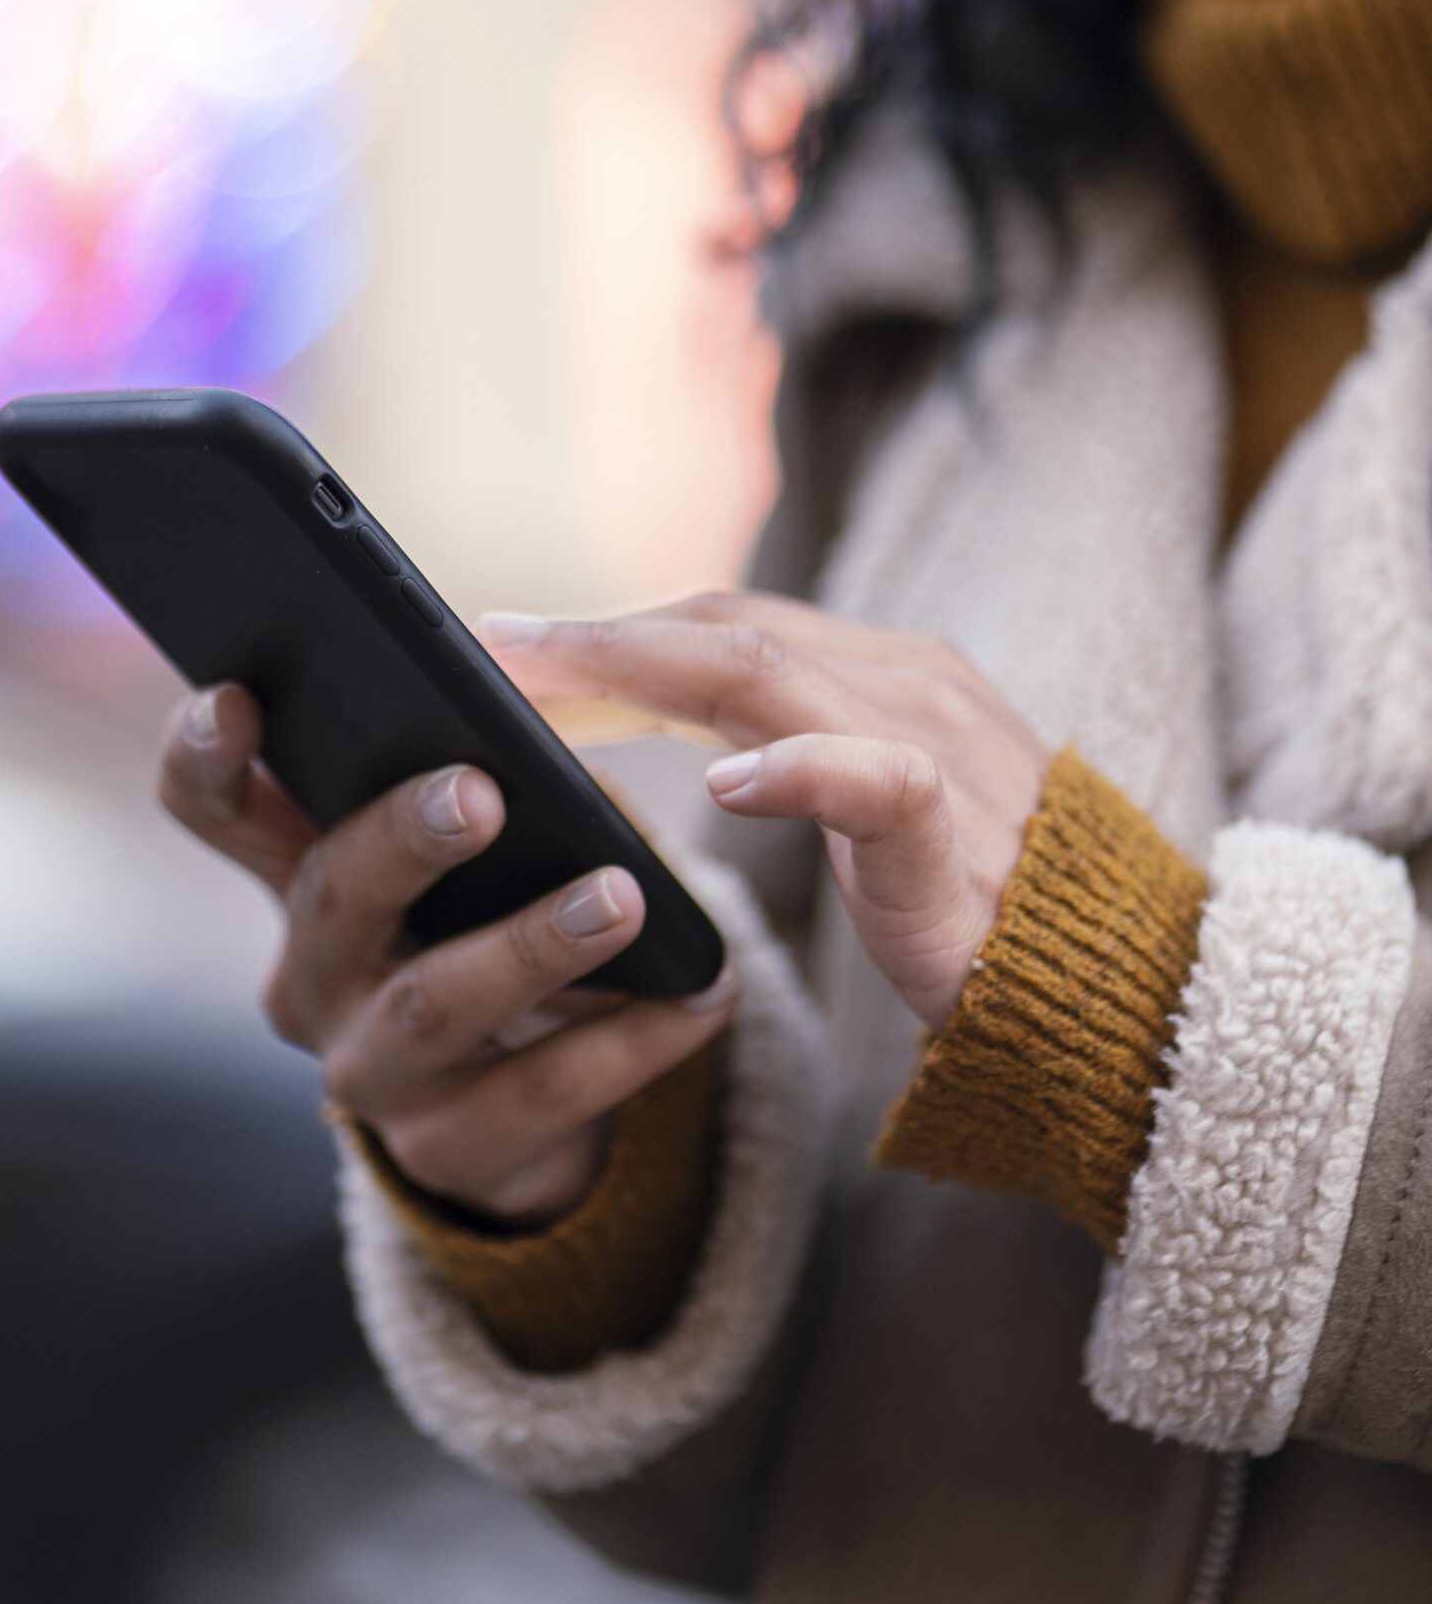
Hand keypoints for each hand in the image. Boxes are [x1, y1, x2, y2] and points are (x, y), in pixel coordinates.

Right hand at [156, 685, 740, 1224]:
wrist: (518, 1109)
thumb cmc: (488, 928)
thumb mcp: (455, 861)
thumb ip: (456, 783)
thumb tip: (537, 684)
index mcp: (298, 872)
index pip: (213, 806)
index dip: (207, 754)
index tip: (239, 697)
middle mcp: (310, 975)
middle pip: (332, 894)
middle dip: (403, 839)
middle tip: (479, 793)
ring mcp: (367, 1071)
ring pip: (433, 1005)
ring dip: (529, 946)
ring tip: (618, 898)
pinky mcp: (445, 1150)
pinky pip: (541, 1092)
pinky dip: (632, 1041)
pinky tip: (701, 995)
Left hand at [478, 593, 1053, 1033]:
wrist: (1114, 983)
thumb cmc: (976, 900)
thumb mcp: (867, 805)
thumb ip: (789, 752)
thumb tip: (671, 739)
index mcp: (885, 671)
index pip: (724, 620)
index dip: (610, 626)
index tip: (505, 647)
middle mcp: (908, 681)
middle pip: (724, 627)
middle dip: (595, 634)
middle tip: (488, 650)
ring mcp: (935, 746)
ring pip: (769, 672)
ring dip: (639, 665)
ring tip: (542, 685)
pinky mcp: (956, 832)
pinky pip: (875, 781)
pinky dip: (798, 769)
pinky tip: (725, 781)